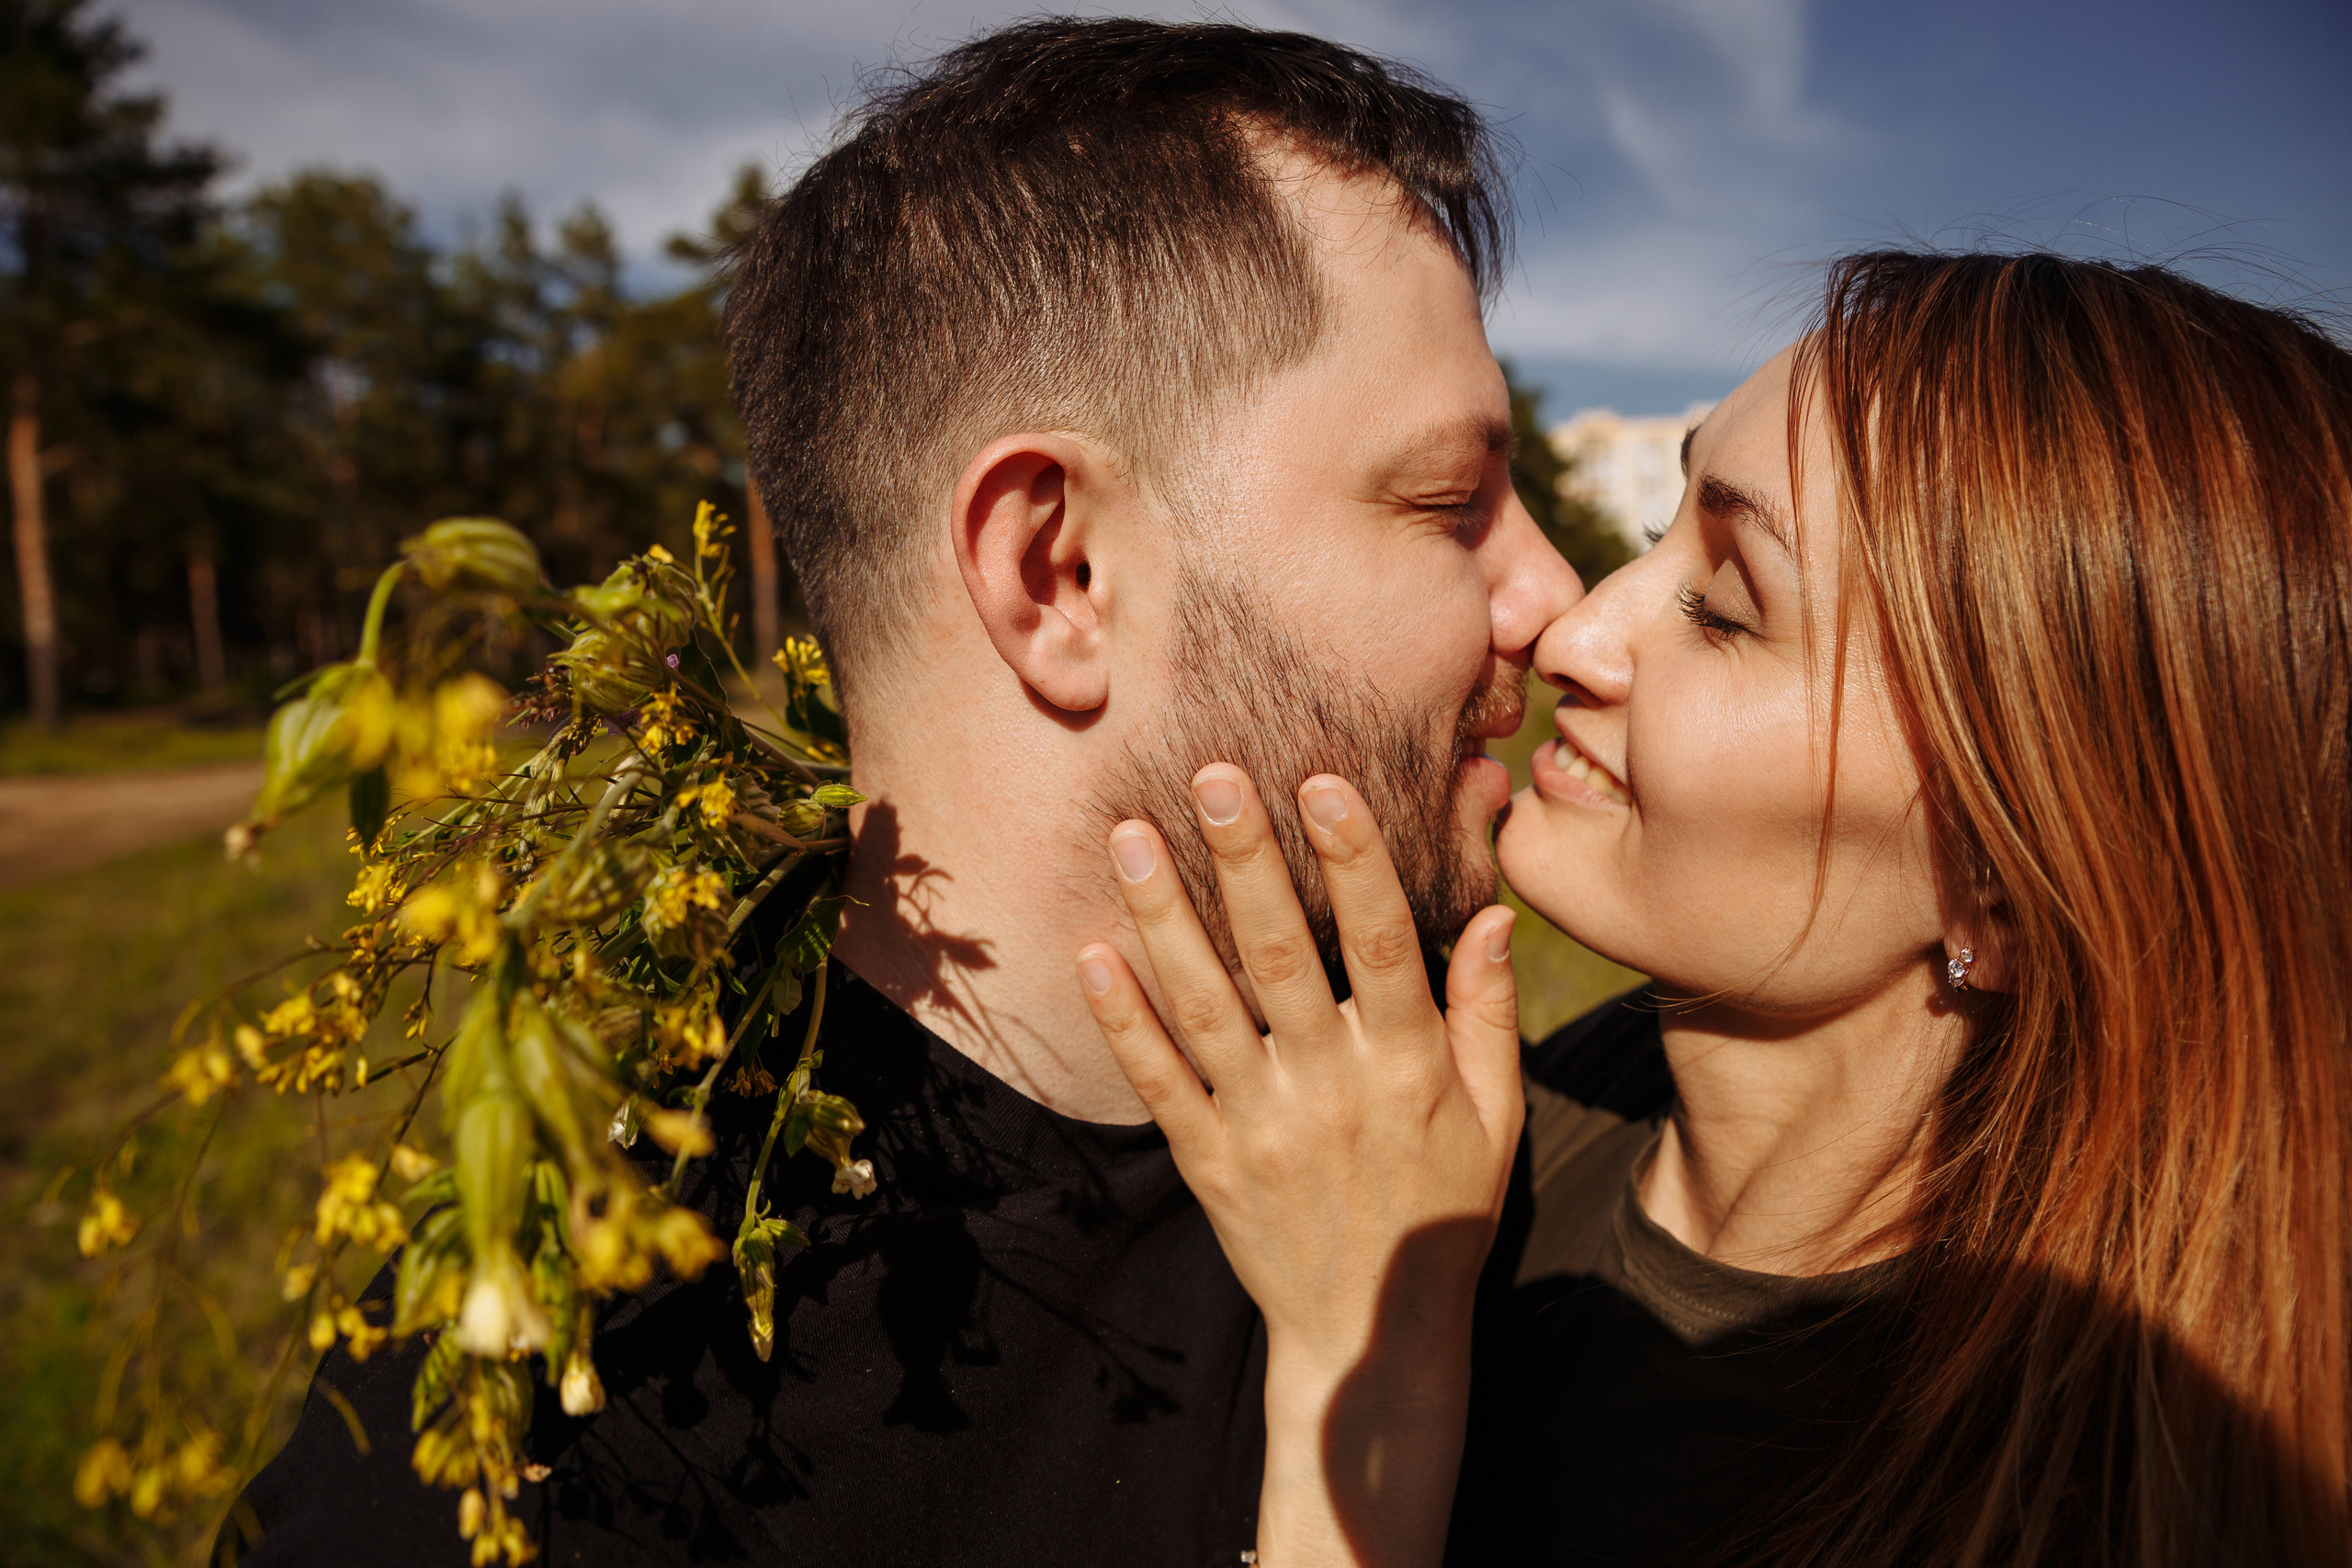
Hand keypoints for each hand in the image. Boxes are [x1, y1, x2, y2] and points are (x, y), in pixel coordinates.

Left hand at [1076, 764, 1522, 1567]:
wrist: (1372, 1335)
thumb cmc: (1444, 1212)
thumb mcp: (1496, 1117)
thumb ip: (1489, 1014)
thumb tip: (1496, 911)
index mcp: (1409, 1068)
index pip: (1380, 944)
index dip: (1354, 861)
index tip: (1323, 783)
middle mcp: (1332, 1090)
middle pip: (1281, 958)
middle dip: (1246, 861)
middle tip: (1213, 776)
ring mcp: (1262, 1128)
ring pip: (1205, 1006)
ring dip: (1164, 916)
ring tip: (1130, 835)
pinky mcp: (1209, 1163)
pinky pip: (1158, 1083)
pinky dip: (1122, 1021)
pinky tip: (1090, 955)